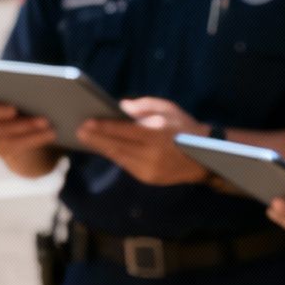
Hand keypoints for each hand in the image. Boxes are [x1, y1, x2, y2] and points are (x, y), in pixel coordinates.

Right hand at [0, 100, 57, 162]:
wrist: (15, 127)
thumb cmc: (16, 106)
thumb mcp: (14, 101)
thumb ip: (17, 98)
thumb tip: (35, 93)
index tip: (14, 110)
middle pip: (2, 130)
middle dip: (24, 125)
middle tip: (44, 121)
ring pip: (12, 142)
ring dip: (33, 136)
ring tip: (51, 131)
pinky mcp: (3, 153)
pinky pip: (19, 149)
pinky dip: (36, 141)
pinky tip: (49, 136)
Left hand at [76, 97, 208, 185]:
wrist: (205, 156)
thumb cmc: (183, 126)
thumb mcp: (167, 108)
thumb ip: (142, 106)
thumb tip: (119, 106)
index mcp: (158, 133)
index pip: (124, 130)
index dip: (103, 127)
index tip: (86, 122)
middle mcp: (153, 153)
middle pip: (117, 145)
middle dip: (96, 138)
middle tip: (79, 130)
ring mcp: (151, 168)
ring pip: (119, 157)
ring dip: (101, 147)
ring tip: (86, 138)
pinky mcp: (149, 178)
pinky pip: (126, 164)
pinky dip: (114, 155)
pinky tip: (103, 147)